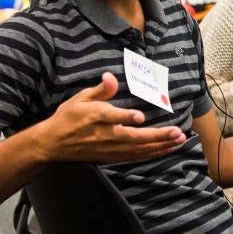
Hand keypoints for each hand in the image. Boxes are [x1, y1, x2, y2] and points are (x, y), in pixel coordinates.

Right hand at [42, 72, 186, 162]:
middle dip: (157, 136)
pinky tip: (166, 149)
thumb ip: (100, 90)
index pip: (111, 117)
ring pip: (138, 149)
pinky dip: (152, 153)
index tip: (140, 117)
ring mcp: (110, 148)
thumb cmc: (68, 118)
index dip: (126, 117)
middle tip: (177, 132)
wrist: (53, 144)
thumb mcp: (80, 98)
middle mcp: (104, 134)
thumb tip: (110, 76)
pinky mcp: (112, 157)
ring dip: (160, 145)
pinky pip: (136, 156)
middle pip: (133, 137)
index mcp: (95, 116)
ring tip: (179, 140)